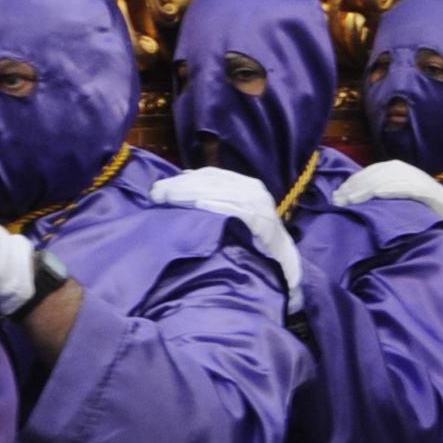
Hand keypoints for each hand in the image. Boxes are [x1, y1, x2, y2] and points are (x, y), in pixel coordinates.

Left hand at [147, 166, 300, 297]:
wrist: (286, 266)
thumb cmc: (257, 240)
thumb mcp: (237, 213)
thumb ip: (216, 198)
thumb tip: (185, 180)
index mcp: (247, 185)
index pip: (211, 176)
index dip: (184, 179)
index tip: (160, 187)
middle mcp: (255, 191)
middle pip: (212, 182)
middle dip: (182, 186)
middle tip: (156, 194)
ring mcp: (260, 206)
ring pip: (221, 193)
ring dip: (192, 194)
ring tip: (168, 199)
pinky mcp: (264, 223)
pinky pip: (236, 210)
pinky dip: (217, 206)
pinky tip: (198, 207)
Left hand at [336, 158, 442, 244]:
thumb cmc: (419, 206)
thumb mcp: (395, 196)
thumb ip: (378, 194)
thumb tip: (348, 198)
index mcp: (393, 169)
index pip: (366, 173)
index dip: (350, 184)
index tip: (335, 197)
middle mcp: (402, 169)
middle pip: (372, 175)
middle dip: (354, 187)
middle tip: (339, 201)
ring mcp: (414, 178)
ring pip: (386, 179)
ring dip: (367, 189)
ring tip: (352, 199)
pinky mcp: (426, 189)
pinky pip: (406, 187)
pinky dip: (392, 189)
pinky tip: (379, 194)